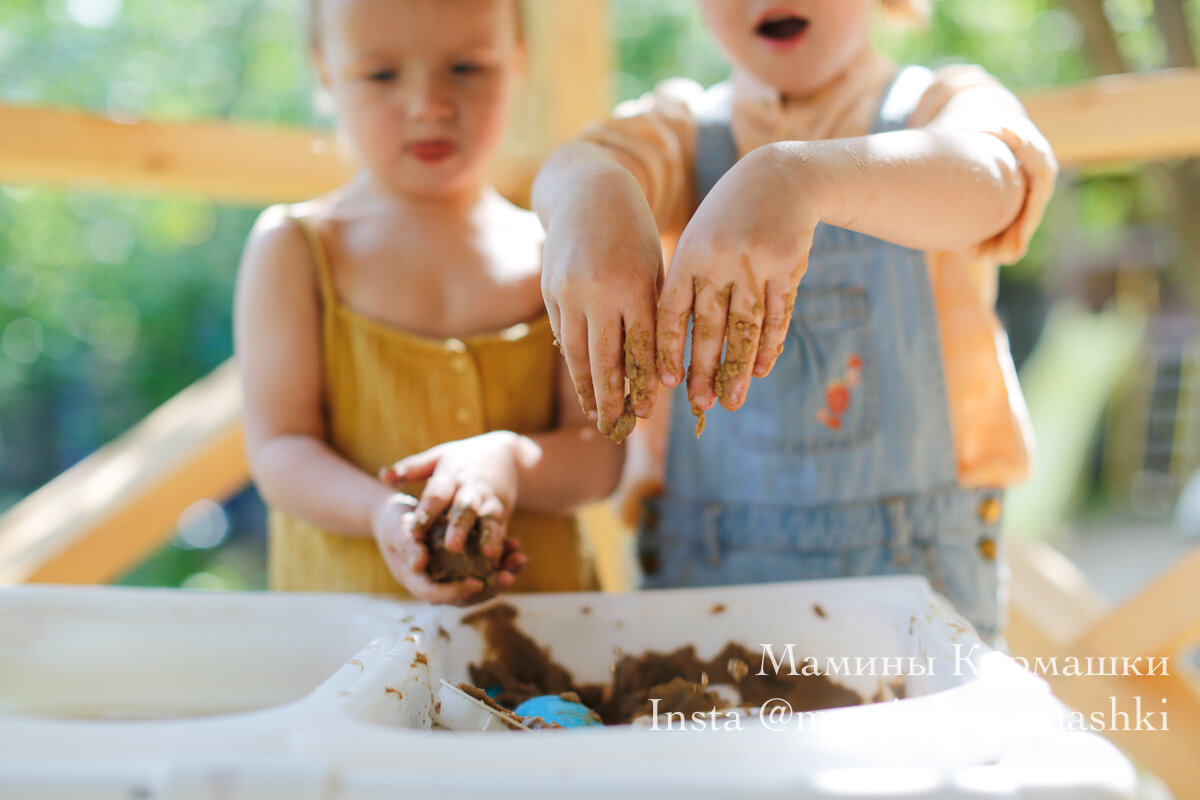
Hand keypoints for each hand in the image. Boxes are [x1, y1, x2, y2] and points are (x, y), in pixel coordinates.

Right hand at [370, 493, 512, 604]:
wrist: (398, 515)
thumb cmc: (393, 522)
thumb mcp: (397, 529)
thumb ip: (408, 545)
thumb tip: (419, 564)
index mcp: (416, 580)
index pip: (436, 595)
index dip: (457, 592)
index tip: (478, 583)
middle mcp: (435, 582)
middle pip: (463, 595)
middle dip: (489, 587)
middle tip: (509, 576)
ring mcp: (449, 575)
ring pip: (478, 583)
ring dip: (501, 573)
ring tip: (520, 560)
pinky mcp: (461, 564)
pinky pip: (483, 567)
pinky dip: (500, 558)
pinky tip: (516, 545)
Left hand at [380, 431, 528, 565]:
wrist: (504, 454)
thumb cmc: (462, 459)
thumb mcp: (437, 458)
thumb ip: (411, 468)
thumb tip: (384, 476)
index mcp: (450, 477)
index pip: (436, 495)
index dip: (426, 513)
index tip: (414, 532)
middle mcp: (471, 489)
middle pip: (465, 508)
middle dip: (460, 527)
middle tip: (452, 546)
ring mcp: (490, 500)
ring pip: (489, 518)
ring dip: (489, 536)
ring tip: (487, 554)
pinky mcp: (503, 511)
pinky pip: (502, 528)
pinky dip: (502, 542)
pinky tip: (499, 559)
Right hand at [541, 170, 663, 438]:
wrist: (587, 192)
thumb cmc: (633, 234)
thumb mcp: (654, 268)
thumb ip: (654, 314)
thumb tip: (659, 372)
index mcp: (636, 284)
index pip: (640, 346)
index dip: (643, 382)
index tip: (646, 411)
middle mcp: (600, 290)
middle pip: (605, 357)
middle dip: (613, 397)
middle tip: (619, 428)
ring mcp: (569, 291)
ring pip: (577, 352)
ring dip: (587, 388)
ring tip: (597, 414)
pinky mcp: (549, 290)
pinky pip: (561, 334)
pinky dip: (572, 362)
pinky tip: (581, 383)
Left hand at [657, 144, 818, 414]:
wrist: (780, 178)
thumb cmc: (728, 218)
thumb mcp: (699, 240)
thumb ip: (687, 286)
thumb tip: (675, 345)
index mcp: (689, 254)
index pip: (674, 311)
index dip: (670, 348)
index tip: (667, 382)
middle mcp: (720, 260)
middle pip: (710, 327)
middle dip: (704, 370)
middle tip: (700, 405)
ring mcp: (757, 264)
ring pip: (746, 327)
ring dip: (738, 369)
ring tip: (731, 401)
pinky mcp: (788, 267)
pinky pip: (777, 316)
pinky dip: (769, 346)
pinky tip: (760, 369)